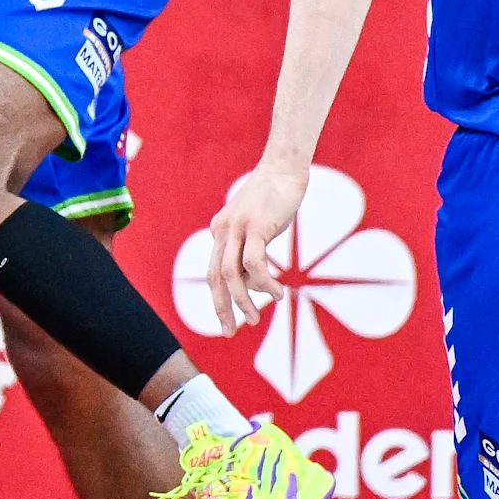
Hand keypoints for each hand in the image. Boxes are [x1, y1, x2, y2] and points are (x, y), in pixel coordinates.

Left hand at [199, 153, 311, 332]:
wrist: (284, 166)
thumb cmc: (276, 197)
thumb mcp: (259, 226)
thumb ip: (253, 250)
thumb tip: (257, 283)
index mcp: (220, 230)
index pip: (214, 272)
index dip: (220, 299)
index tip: (228, 321)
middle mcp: (222, 230)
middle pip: (214, 277)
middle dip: (221, 308)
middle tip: (230, 332)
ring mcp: (237, 228)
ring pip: (230, 274)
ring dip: (242, 301)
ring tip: (255, 319)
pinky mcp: (256, 226)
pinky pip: (254, 263)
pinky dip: (264, 283)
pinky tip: (278, 293)